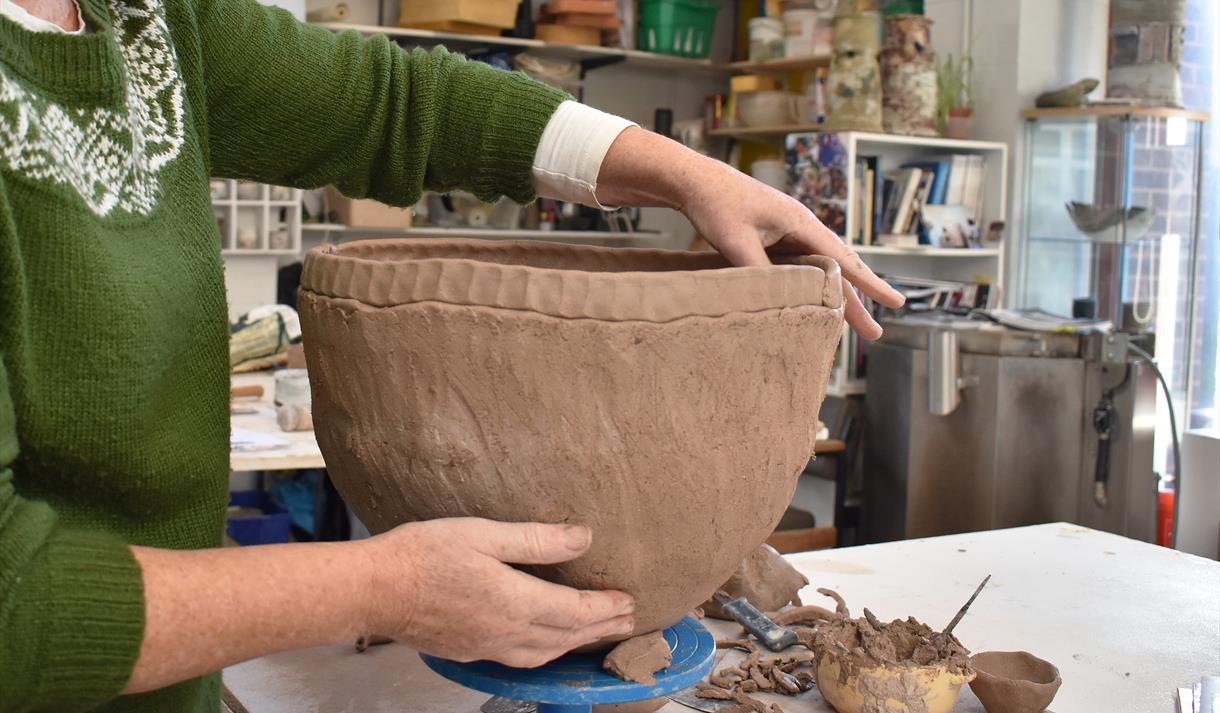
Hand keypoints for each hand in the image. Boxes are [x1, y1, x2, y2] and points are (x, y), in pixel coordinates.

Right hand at [362, 518, 634, 667]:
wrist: (372, 589)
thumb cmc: (422, 554)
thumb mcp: (483, 533)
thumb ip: (536, 540)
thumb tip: (584, 538)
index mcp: (514, 602)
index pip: (574, 612)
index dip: (606, 608)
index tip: (630, 601)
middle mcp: (505, 632)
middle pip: (566, 637)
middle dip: (600, 628)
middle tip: (628, 620)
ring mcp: (486, 646)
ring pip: (545, 653)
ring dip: (576, 643)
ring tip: (596, 632)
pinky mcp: (469, 650)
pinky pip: (521, 657)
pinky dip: (546, 651)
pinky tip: (546, 643)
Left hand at [595, 128, 904, 338]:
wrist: (695, 180)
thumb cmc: (715, 205)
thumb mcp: (735, 241)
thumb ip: (757, 271)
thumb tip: (776, 302)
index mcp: (800, 223)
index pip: (844, 260)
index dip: (869, 285)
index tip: (895, 302)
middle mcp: (801, 226)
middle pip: (838, 269)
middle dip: (859, 301)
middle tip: (876, 333)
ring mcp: (788, 231)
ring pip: (821, 269)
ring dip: (836, 296)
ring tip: (851, 325)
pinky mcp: (774, 236)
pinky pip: (801, 266)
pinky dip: (813, 286)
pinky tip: (815, 302)